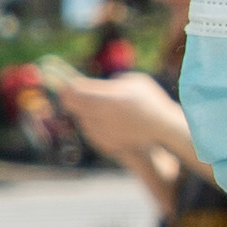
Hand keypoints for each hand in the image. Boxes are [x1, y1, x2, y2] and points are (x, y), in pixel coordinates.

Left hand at [42, 68, 189, 172]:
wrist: (163, 129)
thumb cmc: (150, 101)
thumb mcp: (133, 82)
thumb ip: (112, 83)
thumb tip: (97, 86)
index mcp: (108, 97)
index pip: (76, 91)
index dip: (66, 86)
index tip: (62, 83)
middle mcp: (102, 115)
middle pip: (74, 105)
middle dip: (70, 99)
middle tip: (67, 94)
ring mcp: (103, 132)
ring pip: (82, 119)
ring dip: (83, 112)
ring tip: (90, 107)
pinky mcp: (105, 144)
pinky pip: (92, 132)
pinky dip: (93, 125)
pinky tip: (100, 120)